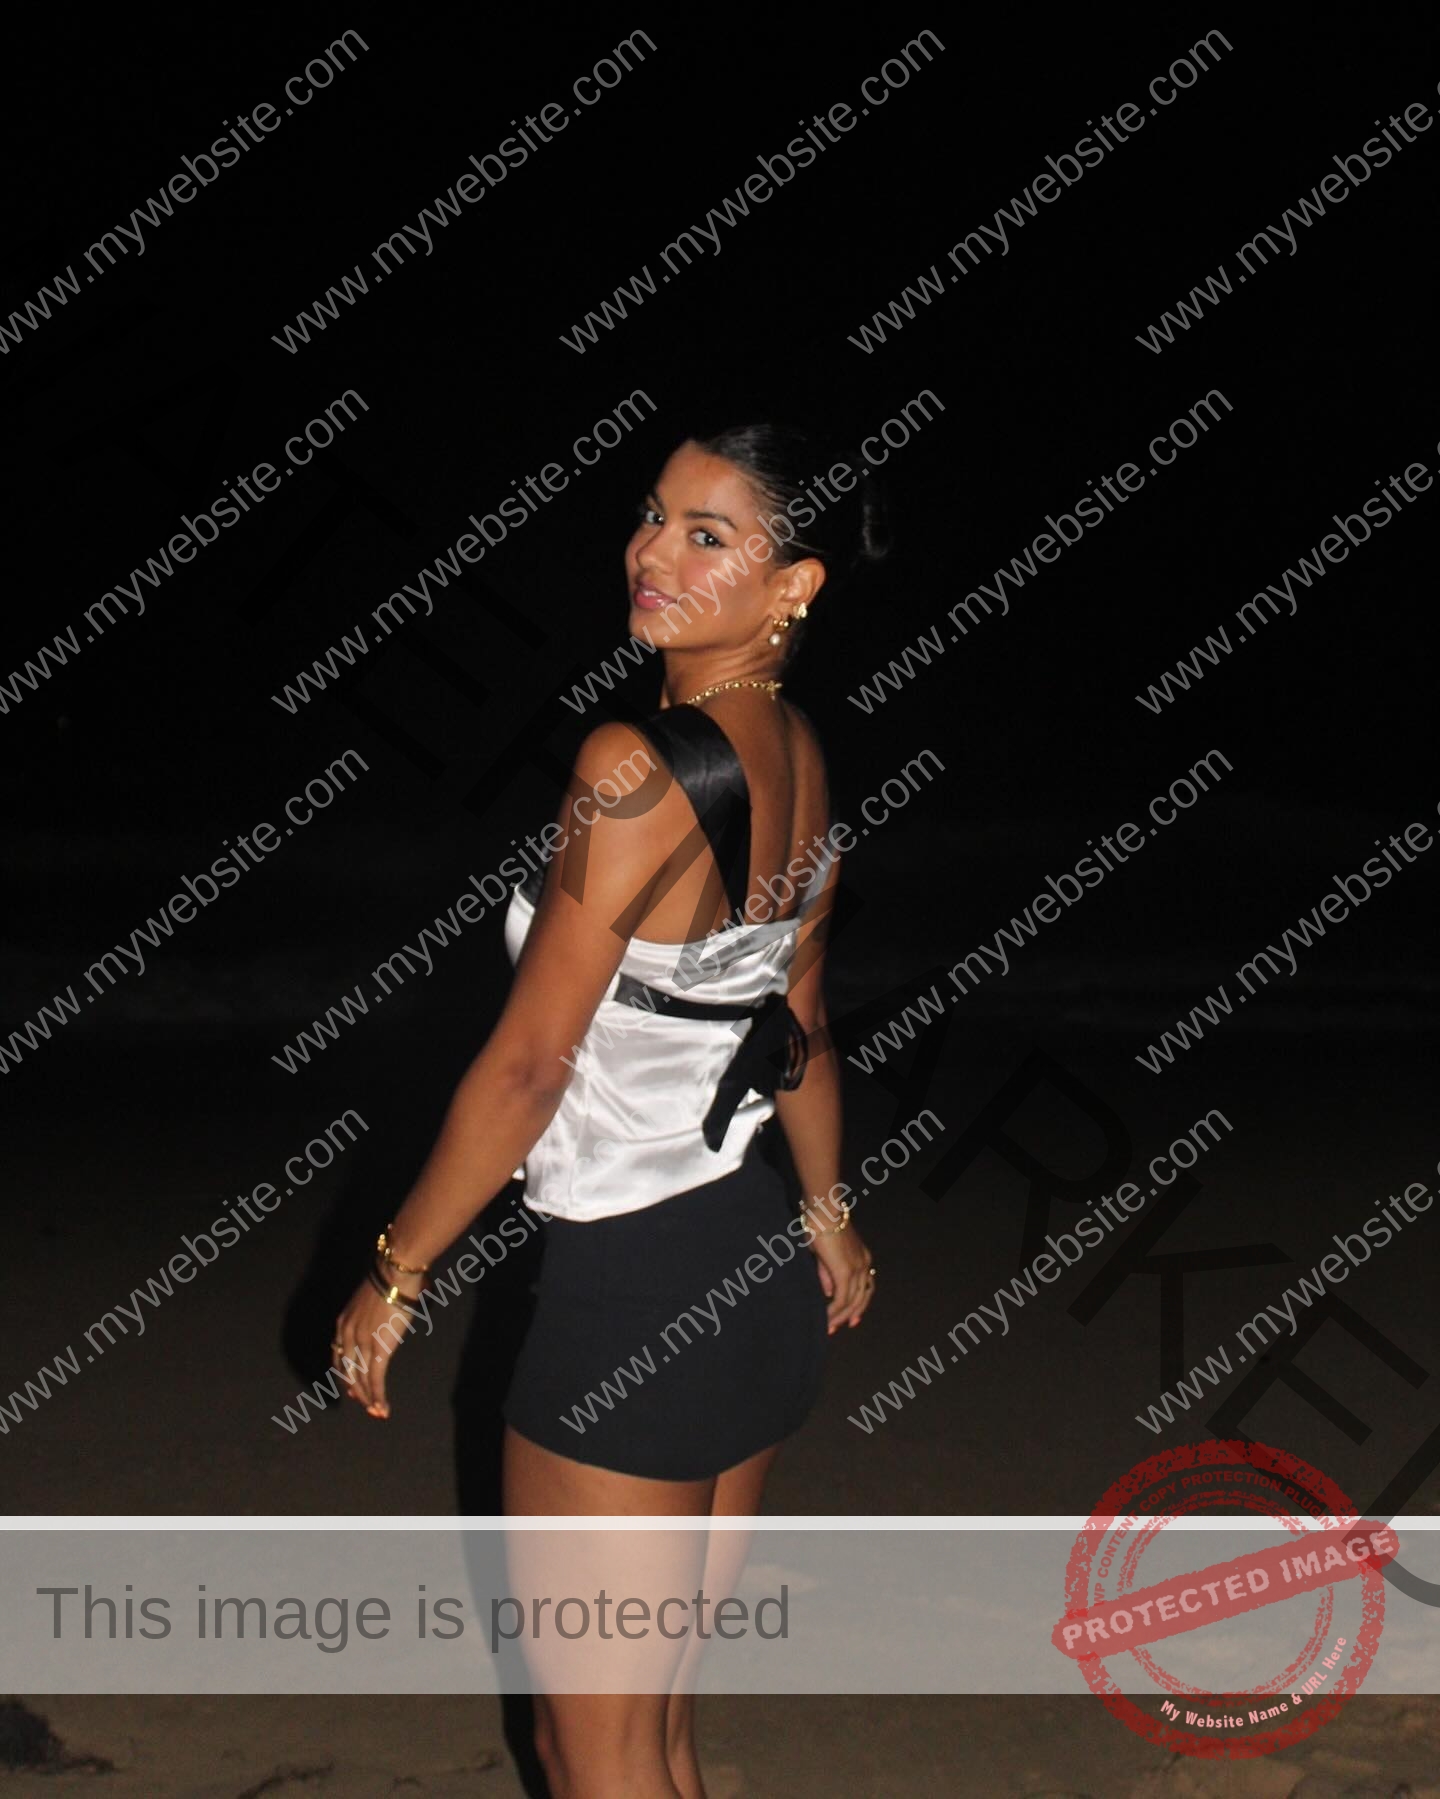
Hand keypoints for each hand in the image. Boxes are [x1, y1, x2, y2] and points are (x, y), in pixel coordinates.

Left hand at [331, 1280, 419, 1419]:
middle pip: (347, 1371)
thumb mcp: (372, 1299)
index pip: (338, 1356)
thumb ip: (373, 1314)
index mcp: (343, 1323)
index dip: (344, 1375)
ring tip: (377, 1412)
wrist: (394, 1273)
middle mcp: (347, 1335)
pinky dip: (378, 1396)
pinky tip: (382, 1407)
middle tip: (365, 1405)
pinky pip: (375, 1379)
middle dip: (355, 1391)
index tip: (352, 1387)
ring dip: (368, 1398)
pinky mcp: (378, 1348)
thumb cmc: (390, 1279)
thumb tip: (386, 1317)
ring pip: (360, 1379)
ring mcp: (361, 1343)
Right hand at [808, 1221, 875, 1333]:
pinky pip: (841, 1299)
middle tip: (837, 1328)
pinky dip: (834, 1312)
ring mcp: (856, 1269)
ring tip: (829, 1328)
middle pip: (862, 1298)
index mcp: (862, 1258)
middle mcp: (864, 1265)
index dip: (858, 1304)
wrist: (822, 1210)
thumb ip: (827, 1274)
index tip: (850, 1319)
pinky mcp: (845, 1272)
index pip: (865, 1287)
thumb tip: (829, 1294)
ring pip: (852, 1302)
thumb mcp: (823, 1254)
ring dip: (840, 1317)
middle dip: (850, 1315)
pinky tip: (826, 1319)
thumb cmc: (820, 1224)